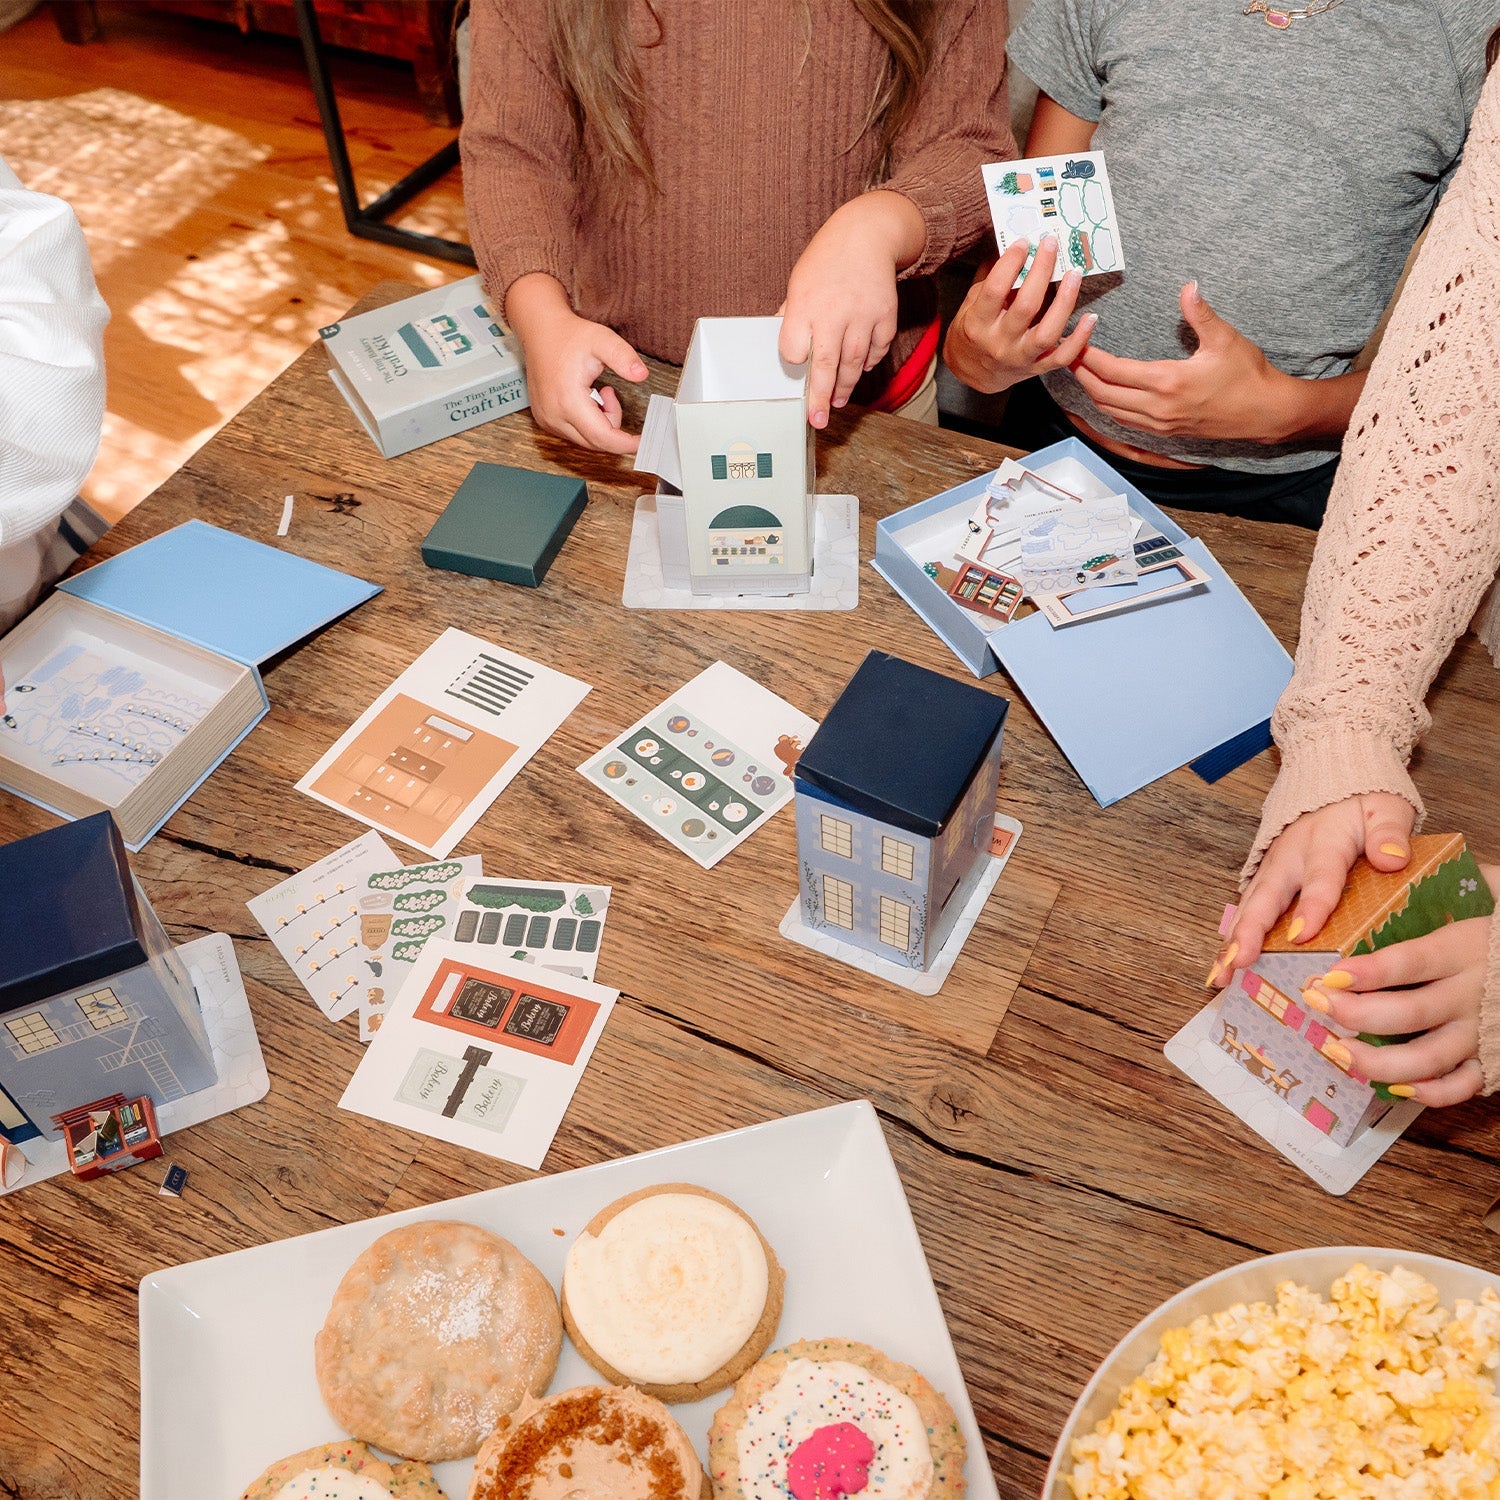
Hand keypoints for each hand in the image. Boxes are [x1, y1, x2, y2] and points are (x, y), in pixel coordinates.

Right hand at [504, 273, 645, 454]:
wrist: (540, 331)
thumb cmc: (568, 336)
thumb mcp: (602, 340)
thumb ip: (623, 357)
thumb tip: (641, 374)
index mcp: (568, 401)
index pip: (602, 438)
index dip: (625, 443)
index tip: (642, 442)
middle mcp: (554, 416)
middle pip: (596, 442)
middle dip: (612, 424)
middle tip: (609, 392)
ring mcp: (547, 420)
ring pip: (586, 440)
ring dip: (600, 423)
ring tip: (595, 391)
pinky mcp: (545, 420)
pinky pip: (575, 434)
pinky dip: (588, 423)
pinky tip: (584, 399)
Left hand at [779, 190, 925, 428]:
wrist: (868, 234)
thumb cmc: (826, 261)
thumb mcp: (798, 284)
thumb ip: (792, 318)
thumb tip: (786, 353)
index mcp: (805, 304)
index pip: (793, 348)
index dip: (793, 361)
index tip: (795, 370)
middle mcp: (834, 312)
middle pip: (825, 364)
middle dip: (820, 396)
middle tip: (817, 419)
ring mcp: (862, 315)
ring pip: (854, 363)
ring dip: (845, 387)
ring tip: (836, 403)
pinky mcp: (885, 316)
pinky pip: (876, 349)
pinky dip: (868, 363)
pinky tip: (859, 370)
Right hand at [943, 237, 1095, 395]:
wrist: (973, 373)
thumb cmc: (973, 333)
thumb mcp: (971, 305)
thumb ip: (990, 277)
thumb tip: (1011, 244)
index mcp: (977, 325)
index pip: (995, 290)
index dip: (1011, 263)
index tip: (1023, 242)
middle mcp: (999, 343)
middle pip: (1026, 306)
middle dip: (1041, 271)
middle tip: (1051, 245)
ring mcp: (1020, 358)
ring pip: (1048, 332)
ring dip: (1065, 302)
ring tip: (1075, 274)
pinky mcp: (1036, 368)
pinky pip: (1063, 357)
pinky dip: (1080, 339)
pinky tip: (1090, 317)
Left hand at [1073, 282, 1307, 443]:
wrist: (1264, 413)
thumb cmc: (1248, 375)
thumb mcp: (1225, 339)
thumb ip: (1201, 314)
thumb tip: (1188, 286)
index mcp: (1167, 382)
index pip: (1113, 370)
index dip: (1088, 355)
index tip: (1075, 337)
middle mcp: (1157, 407)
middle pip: (1102, 393)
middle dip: (1080, 373)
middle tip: (1065, 352)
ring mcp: (1158, 424)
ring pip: (1110, 410)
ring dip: (1091, 391)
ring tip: (1078, 370)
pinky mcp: (1163, 432)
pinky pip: (1124, 421)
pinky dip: (1107, 406)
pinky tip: (1103, 392)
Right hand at [1217, 794, 1417, 979]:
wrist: (1333, 785)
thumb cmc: (1363, 805)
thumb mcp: (1386, 809)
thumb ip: (1390, 832)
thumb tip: (1391, 858)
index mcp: (1324, 841)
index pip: (1320, 876)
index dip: (1311, 905)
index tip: (1303, 935)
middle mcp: (1289, 858)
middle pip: (1266, 896)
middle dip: (1251, 931)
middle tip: (1241, 961)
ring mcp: (1272, 870)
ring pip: (1249, 907)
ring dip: (1234, 941)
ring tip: (1224, 974)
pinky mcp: (1265, 880)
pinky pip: (1246, 911)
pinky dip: (1233, 939)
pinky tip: (1226, 967)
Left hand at [1314, 886, 1497, 1106]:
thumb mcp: (1496, 892)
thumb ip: (1461, 877)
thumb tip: (1404, 855)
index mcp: (1467, 948)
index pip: (1410, 962)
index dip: (1369, 971)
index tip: (1329, 974)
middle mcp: (1472, 994)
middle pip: (1408, 1013)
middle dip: (1355, 1013)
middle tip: (1317, 1004)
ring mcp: (1482, 1031)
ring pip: (1427, 1059)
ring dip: (1376, 1062)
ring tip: (1337, 1049)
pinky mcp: (1494, 1059)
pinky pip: (1460, 1086)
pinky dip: (1427, 1094)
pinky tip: (1393, 1085)